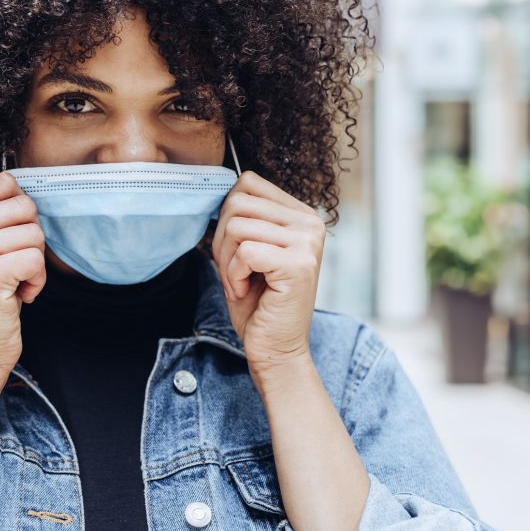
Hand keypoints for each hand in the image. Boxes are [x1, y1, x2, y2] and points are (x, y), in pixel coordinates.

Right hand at [0, 171, 46, 372]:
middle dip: (32, 238)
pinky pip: (36, 259)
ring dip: (35, 263)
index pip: (6, 182)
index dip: (21, 213)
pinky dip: (38, 280)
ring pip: (34, 233)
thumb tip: (29, 184)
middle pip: (25, 206)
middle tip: (15, 266)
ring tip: (14, 282)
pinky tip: (20, 295)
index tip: (8, 241)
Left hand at [211, 170, 325, 376]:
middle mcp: (310, 222)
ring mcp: (308, 242)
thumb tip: (219, 189)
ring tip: (241, 282)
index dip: (226, 216)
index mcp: (300, 214)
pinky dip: (234, 274)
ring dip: (226, 261)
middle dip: (222, 240)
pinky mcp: (299, 264)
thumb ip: (242, 218)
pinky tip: (247, 291)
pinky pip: (245, 251)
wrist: (275, 348)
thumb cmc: (257, 301)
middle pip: (237, 202)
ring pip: (237, 226)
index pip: (247, 183)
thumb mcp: (247, 250)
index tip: (236, 250)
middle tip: (234, 271)